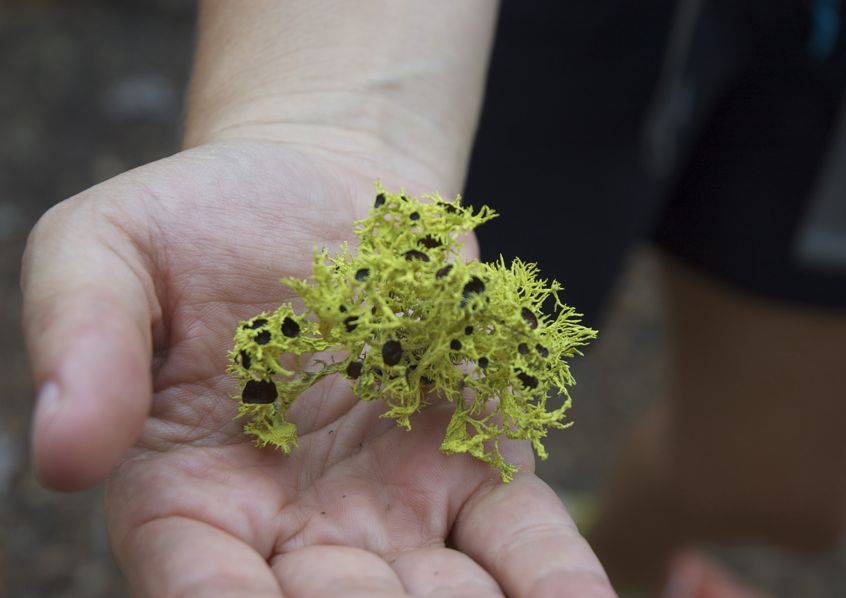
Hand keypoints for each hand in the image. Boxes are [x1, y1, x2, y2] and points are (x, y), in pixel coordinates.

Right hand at [22, 140, 614, 596]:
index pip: (204, 590)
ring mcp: (393, 509)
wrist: (325, 188)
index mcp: (187, 499)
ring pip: (436, 597)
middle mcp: (292, 532)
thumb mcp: (109, 248)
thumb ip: (82, 339)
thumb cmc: (206, 216)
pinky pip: (518, 542)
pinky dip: (552, 581)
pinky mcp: (473, 467)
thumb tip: (56, 451)